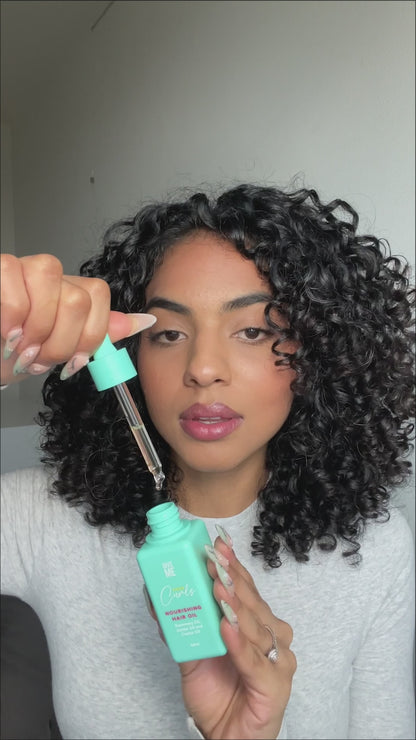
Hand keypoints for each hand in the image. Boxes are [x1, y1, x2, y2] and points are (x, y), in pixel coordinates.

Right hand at [0, 253, 154, 385]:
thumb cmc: (17, 355)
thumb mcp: (62, 351)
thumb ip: (100, 334)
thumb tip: (144, 321)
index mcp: (68, 291)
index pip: (99, 296)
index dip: (89, 336)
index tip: (71, 363)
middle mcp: (48, 276)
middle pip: (78, 299)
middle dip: (59, 343)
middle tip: (38, 359)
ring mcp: (22, 268)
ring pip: (51, 283)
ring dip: (35, 330)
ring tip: (19, 349)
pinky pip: (12, 279)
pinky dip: (10, 315)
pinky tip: (6, 334)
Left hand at [179, 533, 295, 738]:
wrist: (225, 737)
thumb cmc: (216, 694)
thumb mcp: (193, 652)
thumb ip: (182, 623)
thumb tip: (156, 593)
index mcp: (257, 624)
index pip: (247, 588)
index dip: (233, 566)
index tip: (218, 545)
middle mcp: (272, 637)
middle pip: (253, 603)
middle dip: (232, 579)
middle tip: (213, 560)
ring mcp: (278, 661)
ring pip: (256, 628)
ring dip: (235, 606)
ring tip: (217, 589)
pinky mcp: (276, 687)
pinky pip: (255, 662)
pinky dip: (240, 644)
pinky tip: (226, 628)